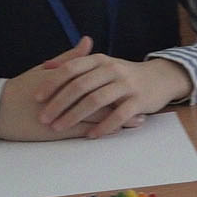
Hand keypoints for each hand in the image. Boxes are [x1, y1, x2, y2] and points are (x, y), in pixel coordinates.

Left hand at [30, 36, 190, 138]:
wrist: (160, 78)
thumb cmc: (123, 75)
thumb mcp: (101, 64)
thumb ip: (75, 63)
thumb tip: (46, 67)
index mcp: (100, 60)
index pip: (71, 68)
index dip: (52, 83)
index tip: (36, 98)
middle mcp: (113, 69)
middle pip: (81, 85)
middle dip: (59, 103)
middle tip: (43, 118)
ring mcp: (127, 85)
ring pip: (96, 100)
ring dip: (75, 115)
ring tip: (60, 127)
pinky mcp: (139, 100)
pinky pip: (119, 114)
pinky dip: (103, 126)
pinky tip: (90, 135)